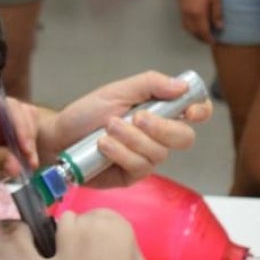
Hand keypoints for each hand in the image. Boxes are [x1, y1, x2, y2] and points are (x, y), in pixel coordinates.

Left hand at [0, 96, 39, 197]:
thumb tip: (18, 166)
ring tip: (28, 166)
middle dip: (27, 137)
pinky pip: (16, 139)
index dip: (21, 127)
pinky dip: (22, 151)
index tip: (26, 149)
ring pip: (21, 126)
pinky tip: (24, 165)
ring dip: (27, 145)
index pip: (7, 106)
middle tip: (30, 162)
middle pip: (19, 113)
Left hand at [45, 71, 212, 187]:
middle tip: (137, 117)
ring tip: (108, 128)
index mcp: (159, 111)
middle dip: (161, 128)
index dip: (200, 110)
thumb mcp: (117, 90)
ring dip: (132, 138)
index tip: (190, 110)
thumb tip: (182, 86)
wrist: (59, 136)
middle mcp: (157, 136)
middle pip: (184, 138)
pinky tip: (103, 146)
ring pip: (159, 153)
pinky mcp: (132, 175)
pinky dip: (121, 153)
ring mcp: (146, 157)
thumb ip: (150, 84)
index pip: (195, 112)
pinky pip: (140, 167)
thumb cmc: (87, 113)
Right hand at [175, 0, 222, 43]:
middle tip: (209, 39)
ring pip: (186, 27)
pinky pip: (183, 20)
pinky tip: (196, 22)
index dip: (208, 38)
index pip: (203, 31)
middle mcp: (187, 13)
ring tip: (202, 32)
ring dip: (194, 32)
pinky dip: (189, 25)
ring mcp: (182, 8)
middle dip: (200, 37)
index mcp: (197, 12)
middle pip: (193, 31)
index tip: (214, 42)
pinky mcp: (179, 3)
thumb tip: (219, 27)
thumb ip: (216, 13)